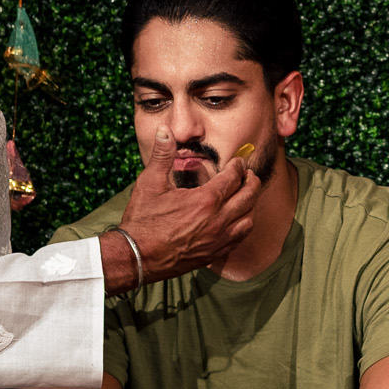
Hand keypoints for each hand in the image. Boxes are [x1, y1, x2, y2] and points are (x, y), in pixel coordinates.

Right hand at [105, 156, 261, 289]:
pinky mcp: (213, 254)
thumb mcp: (150, 183)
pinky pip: (239, 238)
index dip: (239, 166)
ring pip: (248, 220)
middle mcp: (217, 220)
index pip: (234, 178)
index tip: (239, 161)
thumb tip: (164, 131)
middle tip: (249, 174)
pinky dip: (243, 225)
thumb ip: (161, 155)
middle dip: (252, 182)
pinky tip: (237, 220)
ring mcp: (217, 240)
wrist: (136, 257)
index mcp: (205, 200)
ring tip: (247, 196)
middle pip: (248, 197)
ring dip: (251, 205)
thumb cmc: (142, 220)